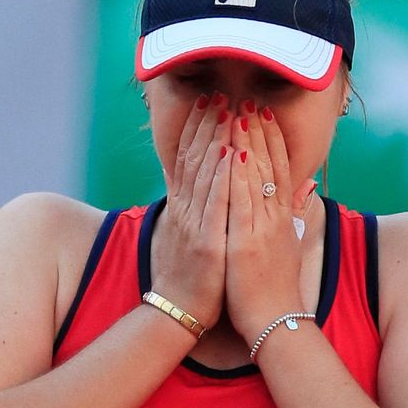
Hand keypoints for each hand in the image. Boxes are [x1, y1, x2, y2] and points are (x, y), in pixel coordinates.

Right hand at [153, 93, 231, 329]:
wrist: (178, 312)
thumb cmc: (192, 276)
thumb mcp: (191, 235)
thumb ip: (198, 207)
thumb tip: (199, 182)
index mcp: (184, 208)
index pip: (190, 160)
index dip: (199, 129)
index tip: (209, 102)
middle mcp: (186, 211)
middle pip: (195, 160)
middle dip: (207, 125)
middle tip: (218, 95)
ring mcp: (195, 226)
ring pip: (205, 176)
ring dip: (216, 140)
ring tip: (226, 112)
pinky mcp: (207, 244)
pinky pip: (215, 206)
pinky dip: (222, 179)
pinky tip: (229, 155)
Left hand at [225, 103, 311, 344]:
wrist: (276, 321)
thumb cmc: (276, 287)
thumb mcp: (288, 245)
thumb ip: (294, 214)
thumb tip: (305, 188)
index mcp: (282, 218)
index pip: (279, 169)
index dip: (272, 140)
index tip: (264, 114)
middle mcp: (275, 218)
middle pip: (268, 166)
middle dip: (258, 131)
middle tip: (250, 100)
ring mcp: (262, 228)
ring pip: (255, 178)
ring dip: (246, 143)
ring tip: (238, 113)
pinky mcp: (246, 243)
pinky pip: (242, 203)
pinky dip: (237, 176)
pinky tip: (230, 153)